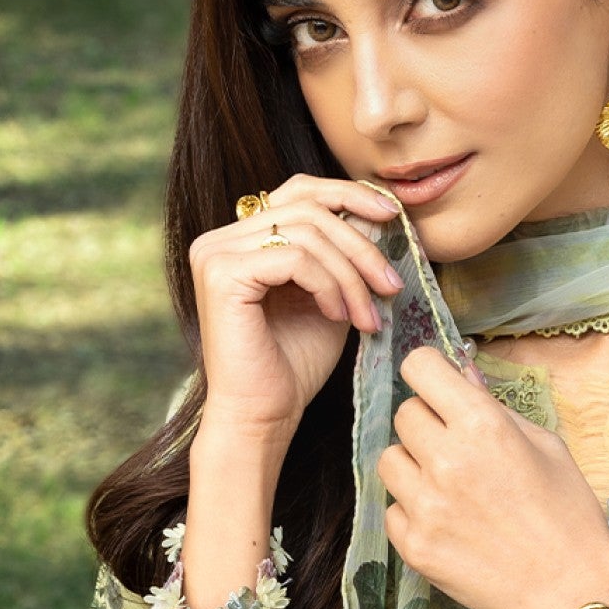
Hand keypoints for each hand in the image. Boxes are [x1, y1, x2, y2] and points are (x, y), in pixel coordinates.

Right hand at [189, 175, 403, 444]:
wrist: (263, 416)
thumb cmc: (294, 364)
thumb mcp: (330, 295)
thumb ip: (343, 254)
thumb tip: (380, 214)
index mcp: (242, 238)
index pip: (299, 191)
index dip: (348, 194)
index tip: (393, 216)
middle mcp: (220, 238)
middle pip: (308, 209)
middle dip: (361, 246)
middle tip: (392, 285)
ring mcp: (215, 253)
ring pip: (307, 233)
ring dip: (351, 275)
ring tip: (368, 316)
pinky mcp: (222, 273)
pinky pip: (295, 258)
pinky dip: (329, 285)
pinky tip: (339, 317)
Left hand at [377, 346, 608, 608]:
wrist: (571, 590)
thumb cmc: (569, 515)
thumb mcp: (546, 445)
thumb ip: (495, 409)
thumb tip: (462, 377)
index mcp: (482, 425)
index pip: (419, 367)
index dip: (431, 375)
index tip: (440, 389)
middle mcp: (446, 460)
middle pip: (404, 414)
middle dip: (429, 423)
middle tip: (458, 448)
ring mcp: (424, 505)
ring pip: (390, 460)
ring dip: (415, 466)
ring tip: (451, 487)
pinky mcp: (413, 545)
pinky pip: (393, 508)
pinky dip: (415, 511)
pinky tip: (449, 523)